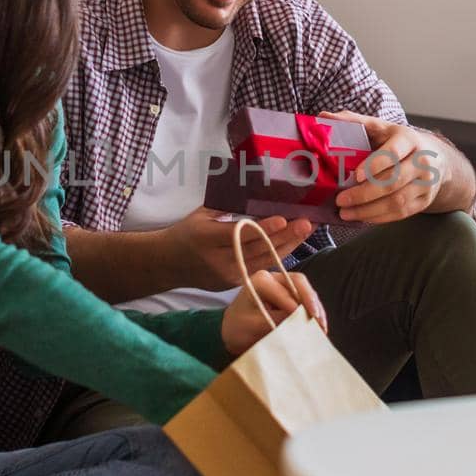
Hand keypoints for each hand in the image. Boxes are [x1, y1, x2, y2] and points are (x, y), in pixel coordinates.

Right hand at [162, 205, 314, 289]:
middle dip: (284, 236)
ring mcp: (227, 275)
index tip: (283, 218)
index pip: (238, 233)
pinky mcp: (234, 284)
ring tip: (305, 230)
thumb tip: (255, 192)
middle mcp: (218, 260)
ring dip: (287, 246)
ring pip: (263, 260)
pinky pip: (260, 267)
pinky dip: (278, 255)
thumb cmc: (186, 232)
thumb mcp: (202, 214)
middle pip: (257, 248)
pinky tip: (292, 243)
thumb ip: (227, 206)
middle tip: (306, 222)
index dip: (262, 228)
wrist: (168, 264)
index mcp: (206, 238)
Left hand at [221, 270, 326, 356]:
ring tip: (323, 327)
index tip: (309, 322)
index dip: (299, 305)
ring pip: (306, 291)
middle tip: (321, 323)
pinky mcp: (289, 294)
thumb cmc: (238, 327)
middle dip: (312, 303)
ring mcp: (282, 285)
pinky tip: (319, 326)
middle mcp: (273, 277)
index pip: (285, 290)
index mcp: (260, 281)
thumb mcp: (254, 325)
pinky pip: (305, 299)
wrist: (232, 330)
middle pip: (299, 283)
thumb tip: (300, 321)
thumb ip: (276, 321)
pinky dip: (313, 312)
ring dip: (316, 308)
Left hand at [322, 110, 447, 223]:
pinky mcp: (424, 200)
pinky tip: (362, 217)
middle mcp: (422, 161)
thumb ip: (353, 121)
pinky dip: (380, 218)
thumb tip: (323, 117)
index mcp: (408, 139)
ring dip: (368, 210)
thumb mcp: (380, 127)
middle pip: (393, 181)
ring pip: (397, 201)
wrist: (435, 158)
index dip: (375, 165)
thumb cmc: (398, 141)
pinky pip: (401, 213)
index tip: (356, 176)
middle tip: (340, 200)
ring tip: (345, 213)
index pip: (393, 153)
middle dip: (364, 194)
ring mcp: (426, 183)